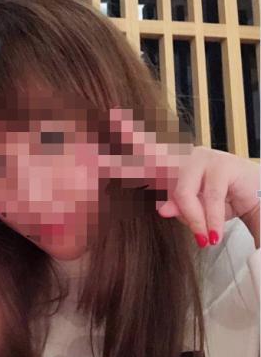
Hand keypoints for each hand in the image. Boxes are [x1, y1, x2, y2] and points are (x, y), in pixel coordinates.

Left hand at [98, 108, 259, 247]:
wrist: (260, 200)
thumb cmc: (221, 203)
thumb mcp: (193, 210)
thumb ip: (176, 207)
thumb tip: (163, 208)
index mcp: (170, 164)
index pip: (145, 150)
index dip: (129, 134)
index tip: (112, 116)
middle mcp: (183, 156)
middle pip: (152, 157)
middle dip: (132, 139)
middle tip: (114, 119)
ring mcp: (201, 157)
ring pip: (183, 193)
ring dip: (195, 220)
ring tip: (205, 240)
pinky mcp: (222, 165)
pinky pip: (209, 199)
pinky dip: (211, 220)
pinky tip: (212, 235)